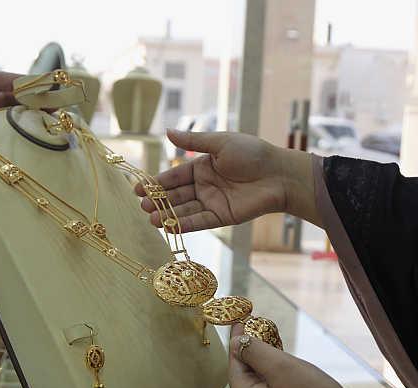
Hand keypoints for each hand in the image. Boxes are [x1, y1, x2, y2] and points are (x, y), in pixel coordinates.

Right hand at [135, 129, 319, 231]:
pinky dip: (184, 224)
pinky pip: (199, 221)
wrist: (279, 174)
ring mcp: (212, 202)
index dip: (157, 182)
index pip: (174, 176)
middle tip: (142, 205)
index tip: (138, 188)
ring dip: (167, 215)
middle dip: (158, 201)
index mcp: (202, 166)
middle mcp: (204, 186)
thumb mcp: (220, 143)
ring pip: (185, 210)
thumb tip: (167, 131)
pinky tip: (168, 225)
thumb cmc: (253, 153)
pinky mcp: (222, 217)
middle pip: (176, 195)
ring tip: (150, 218)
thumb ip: (193, 142)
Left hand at [228, 324, 355, 387]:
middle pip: (244, 379)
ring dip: (262, 372)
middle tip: (261, 335)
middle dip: (252, 356)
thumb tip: (238, 342)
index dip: (239, 341)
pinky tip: (284, 380)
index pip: (235, 364)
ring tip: (275, 355)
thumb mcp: (283, 367)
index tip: (243, 322)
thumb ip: (255, 352)